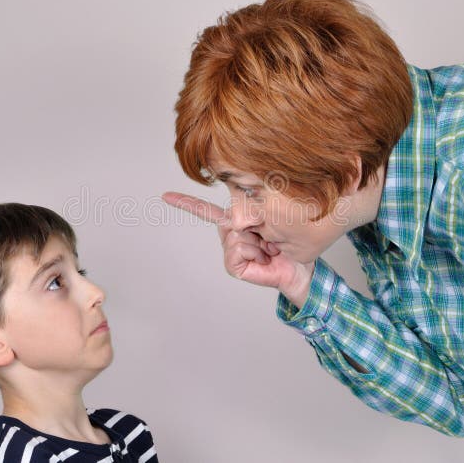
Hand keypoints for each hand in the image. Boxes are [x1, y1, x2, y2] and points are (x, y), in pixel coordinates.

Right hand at [162, 191, 313, 307]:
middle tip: (269, 236)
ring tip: (268, 247)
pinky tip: (261, 257)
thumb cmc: (289, 242)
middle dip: (253, 223)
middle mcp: (229, 234)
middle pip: (228, 218)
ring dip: (257, 239)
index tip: (165, 196)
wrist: (298, 267)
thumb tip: (234, 210)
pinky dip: (252, 251)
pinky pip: (235, 248)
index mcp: (235, 220)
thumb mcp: (270, 217)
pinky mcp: (232, 265)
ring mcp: (229, 250)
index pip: (205, 210)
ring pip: (234, 233)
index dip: (185, 202)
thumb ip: (248, 208)